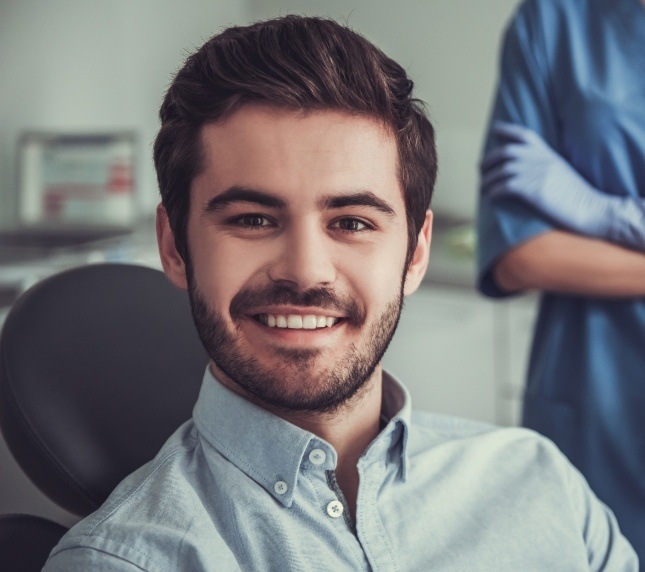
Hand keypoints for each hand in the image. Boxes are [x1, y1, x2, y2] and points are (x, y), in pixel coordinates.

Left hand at [480, 121, 644, 249]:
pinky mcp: (533, 190)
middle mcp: (540, 160)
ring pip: (501, 171)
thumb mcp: (561, 171)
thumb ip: (543, 165)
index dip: (507, 130)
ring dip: (487, 180)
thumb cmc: (576, 196)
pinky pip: (504, 187)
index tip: (494, 130)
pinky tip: (490, 197)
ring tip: (483, 188)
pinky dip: (494, 192)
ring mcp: (536, 174)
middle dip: (489, 160)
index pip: (524, 134)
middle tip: (481, 170)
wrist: (591, 209)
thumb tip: (523, 169)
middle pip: (505, 152)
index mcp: (547, 153)